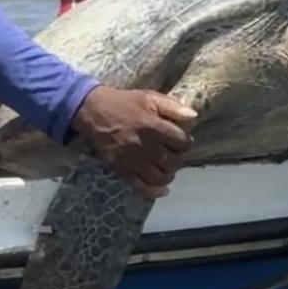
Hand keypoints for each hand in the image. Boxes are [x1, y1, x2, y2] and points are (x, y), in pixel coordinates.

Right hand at [71, 85, 196, 197]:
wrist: (94, 112)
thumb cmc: (125, 103)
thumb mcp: (149, 97)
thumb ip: (173, 106)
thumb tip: (193, 116)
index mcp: (152, 126)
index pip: (181, 142)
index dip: (186, 142)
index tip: (182, 140)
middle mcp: (143, 146)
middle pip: (173, 161)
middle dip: (179, 158)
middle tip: (175, 153)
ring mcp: (132, 161)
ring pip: (160, 177)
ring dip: (169, 173)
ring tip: (167, 166)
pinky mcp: (121, 170)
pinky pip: (142, 187)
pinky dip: (155, 191)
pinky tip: (162, 188)